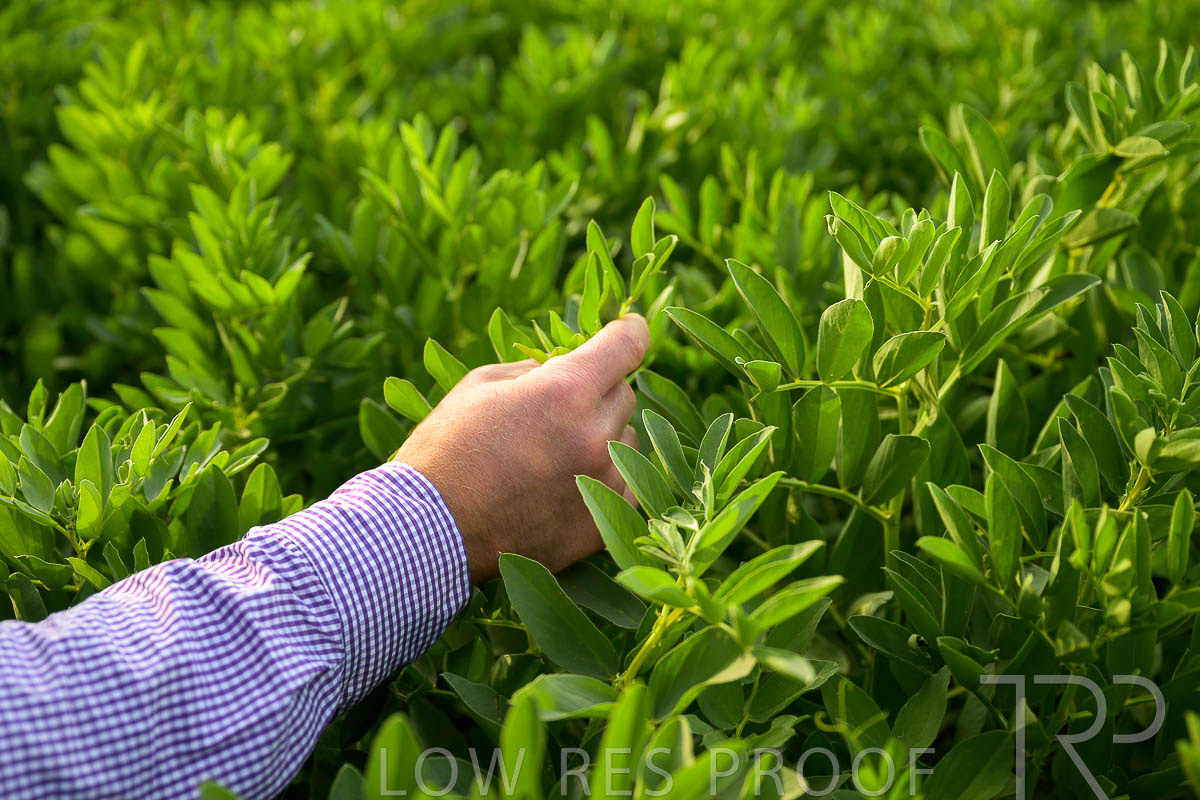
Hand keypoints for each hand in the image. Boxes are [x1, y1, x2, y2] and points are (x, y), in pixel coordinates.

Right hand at [395, 315, 650, 583]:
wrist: (428, 532)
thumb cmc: (445, 450)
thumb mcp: (480, 386)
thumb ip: (533, 369)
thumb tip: (562, 368)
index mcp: (565, 391)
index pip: (627, 345)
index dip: (630, 332)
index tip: (630, 329)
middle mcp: (594, 435)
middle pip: (623, 394)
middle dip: (597, 391)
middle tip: (558, 406)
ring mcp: (601, 484)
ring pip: (627, 441)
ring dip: (602, 435)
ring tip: (556, 450)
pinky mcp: (598, 525)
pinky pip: (627, 486)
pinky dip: (606, 476)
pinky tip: (572, 480)